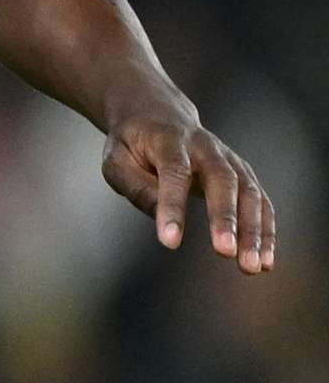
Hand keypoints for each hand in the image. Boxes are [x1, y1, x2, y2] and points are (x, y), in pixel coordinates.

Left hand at [102, 98, 277, 273]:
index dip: (173, 206)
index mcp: (169, 140)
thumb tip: (162, 216)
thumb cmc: (133, 145)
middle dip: (225, 218)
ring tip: (251, 267)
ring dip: (254, 231)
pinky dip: (266, 231)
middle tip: (225, 252)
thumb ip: (135, 186)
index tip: (170, 242)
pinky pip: (260, 202)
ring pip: (249, 193)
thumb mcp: (116, 160)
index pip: (174, 172)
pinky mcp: (243, 174)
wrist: (160, 114)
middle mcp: (206, 147)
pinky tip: (265, 260)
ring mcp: (230, 160)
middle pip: (223, 181)